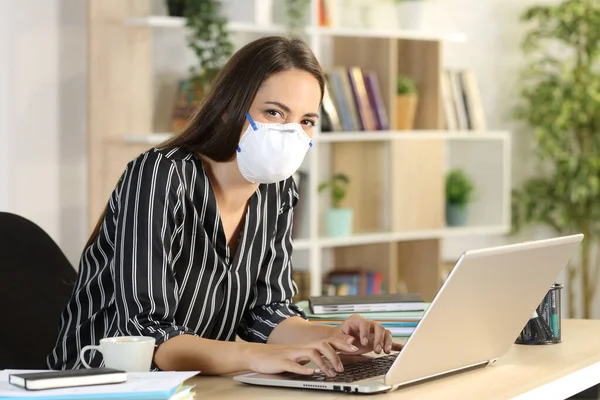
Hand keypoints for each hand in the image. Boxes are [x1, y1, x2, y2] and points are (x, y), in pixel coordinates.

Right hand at [243, 338, 358, 376]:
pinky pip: (293, 364)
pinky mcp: (280, 362)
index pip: (326, 341)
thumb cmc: (276, 357)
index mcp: (305, 347)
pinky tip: (311, 373)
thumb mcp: (297, 357)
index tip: (354, 347)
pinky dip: (302, 368)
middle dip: (337, 351)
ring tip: (332, 373)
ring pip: (311, 353)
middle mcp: (300, 348)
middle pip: (322, 344)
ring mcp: (290, 354)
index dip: (341, 343)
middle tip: (347, 361)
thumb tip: (327, 362)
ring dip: (323, 362)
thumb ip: (310, 358)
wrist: (255, 354)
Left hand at [332, 315, 403, 354]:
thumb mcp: (337, 338)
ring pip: (385, 332)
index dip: (365, 332)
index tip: (364, 343)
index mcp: (357, 320)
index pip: (364, 323)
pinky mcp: (378, 339)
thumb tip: (352, 340)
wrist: (340, 340)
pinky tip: (402, 348)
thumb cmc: (337, 337)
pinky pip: (389, 340)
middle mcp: (368, 324)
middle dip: (379, 338)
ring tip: (386, 351)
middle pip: (378, 327)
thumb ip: (343, 339)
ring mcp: (374, 331)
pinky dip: (395, 344)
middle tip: (376, 350)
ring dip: (387, 342)